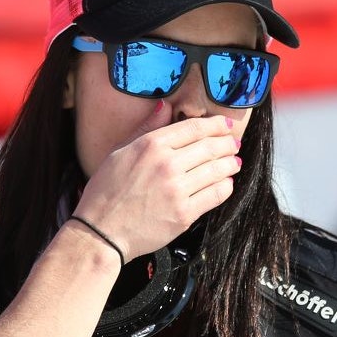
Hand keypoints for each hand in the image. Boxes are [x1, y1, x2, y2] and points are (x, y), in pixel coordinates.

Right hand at [74, 112, 242, 259]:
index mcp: (151, 146)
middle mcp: (166, 164)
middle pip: (210, 147)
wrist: (101, 231)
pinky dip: (225, 187)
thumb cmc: (106, 192)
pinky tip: (226, 183)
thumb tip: (164, 106)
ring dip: (230, 164)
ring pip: (217, 170)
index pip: (194, 128)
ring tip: (234, 162)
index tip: (224, 126)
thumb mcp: (119, 152)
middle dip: (227, 144)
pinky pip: (215, 195)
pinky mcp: (185, 214)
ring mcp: (177, 190)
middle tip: (234, 144)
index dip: (215, 125)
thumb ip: (146, 128)